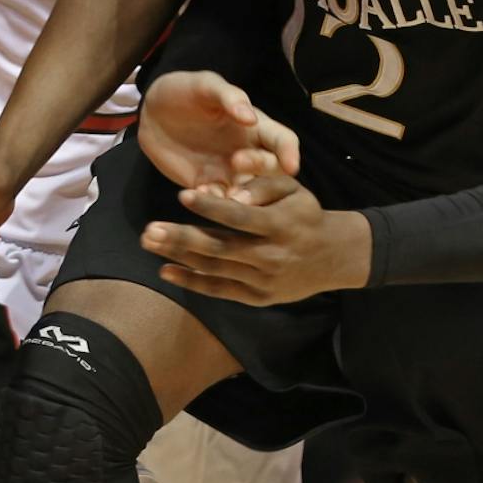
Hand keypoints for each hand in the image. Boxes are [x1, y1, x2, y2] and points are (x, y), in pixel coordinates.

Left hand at [139, 71, 299, 190]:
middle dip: (261, 172)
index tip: (291, 166)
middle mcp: (250, 151)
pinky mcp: (209, 185)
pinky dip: (214, 203)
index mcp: (255, 126)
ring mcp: (230, 171)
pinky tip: (198, 193)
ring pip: (249, 192)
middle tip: (236, 162)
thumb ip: (228, 97)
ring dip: (242, 197)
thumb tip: (250, 117)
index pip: (283, 141)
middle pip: (272, 170)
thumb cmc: (183, 91)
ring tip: (225, 195)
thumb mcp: (204, 85)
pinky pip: (219, 201)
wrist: (151, 112)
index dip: (290, 153)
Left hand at [141, 171, 370, 306]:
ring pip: (215, 269)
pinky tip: (166, 270)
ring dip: (179, 257)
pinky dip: (192, 282)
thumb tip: (233, 195)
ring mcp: (263, 280)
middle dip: (182, 238)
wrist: (332, 257)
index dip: (211, 207)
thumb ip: (264, 184)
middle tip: (150, 230)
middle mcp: (271, 256)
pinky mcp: (258, 298)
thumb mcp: (295, 190)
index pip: (240, 217)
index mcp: (281, 226)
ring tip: (150, 242)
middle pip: (220, 247)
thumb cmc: (306, 215)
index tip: (182, 195)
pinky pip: (220, 290)